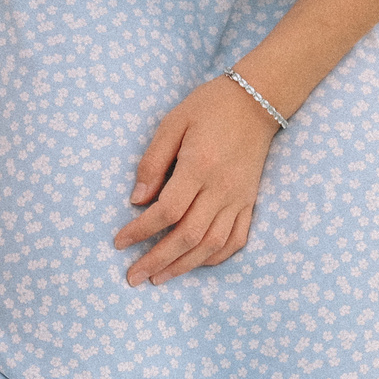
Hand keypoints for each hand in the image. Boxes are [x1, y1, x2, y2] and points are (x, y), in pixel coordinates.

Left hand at [112, 77, 280, 286]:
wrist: (259, 100)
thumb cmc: (209, 108)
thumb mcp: (172, 123)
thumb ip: (153, 162)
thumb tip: (137, 200)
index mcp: (200, 166)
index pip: (167, 211)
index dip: (140, 231)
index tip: (119, 243)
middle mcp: (222, 188)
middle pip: (188, 236)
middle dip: (157, 260)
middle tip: (133, 277)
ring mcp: (239, 198)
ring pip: (212, 244)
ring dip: (184, 266)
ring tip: (159, 278)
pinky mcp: (250, 201)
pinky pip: (237, 239)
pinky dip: (216, 257)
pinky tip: (195, 263)